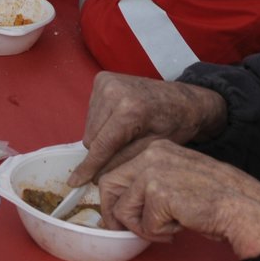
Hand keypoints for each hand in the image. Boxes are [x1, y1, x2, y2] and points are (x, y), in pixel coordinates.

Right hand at [69, 72, 228, 186]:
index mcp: (131, 110)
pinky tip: (120, 121)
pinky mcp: (102, 79)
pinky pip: (91, 112)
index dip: (89, 167)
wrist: (184, 99)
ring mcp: (106, 82)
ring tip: (125, 134)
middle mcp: (113, 91)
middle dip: (102, 151)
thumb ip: (123, 161)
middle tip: (123, 152)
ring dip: (101, 136)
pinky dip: (102, 122)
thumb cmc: (175, 126)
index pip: (102, 145)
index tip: (74, 182)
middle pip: (91, 137)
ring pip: (89, 126)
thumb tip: (96, 177)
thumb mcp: (153, 149)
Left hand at [97, 141, 259, 260]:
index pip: (115, 170)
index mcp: (156, 148)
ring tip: (167, 228)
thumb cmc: (215, 200)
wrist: (245, 209)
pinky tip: (179, 228)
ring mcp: (154, 171)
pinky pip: (143, 224)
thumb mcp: (177, 178)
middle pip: (108, 185)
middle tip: (135, 230)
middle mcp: (151, 154)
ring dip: (141, 227)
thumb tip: (119, 202)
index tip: (121, 216)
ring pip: (122, 208)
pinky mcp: (159, 193)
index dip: (114, 198)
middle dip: (116, 214)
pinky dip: (158, 234)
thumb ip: (149, 183)